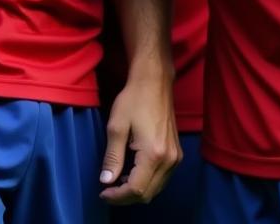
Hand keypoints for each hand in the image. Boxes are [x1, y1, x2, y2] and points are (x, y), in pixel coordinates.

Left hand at [99, 72, 180, 204]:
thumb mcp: (116, 126)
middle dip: (126, 197)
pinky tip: (132, 172)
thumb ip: (112, 157)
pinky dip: (147, 182)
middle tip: (107, 190)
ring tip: (117, 181)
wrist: (154, 82)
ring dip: (137, 190)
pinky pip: (162, 178)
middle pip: (148, 194)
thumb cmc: (133, 99)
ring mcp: (175, 158)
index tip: (103, 193)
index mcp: (154, 154)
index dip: (118, 196)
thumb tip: (106, 181)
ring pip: (156, 189)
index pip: (136, 189)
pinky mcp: (176, 154)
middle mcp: (169, 160)